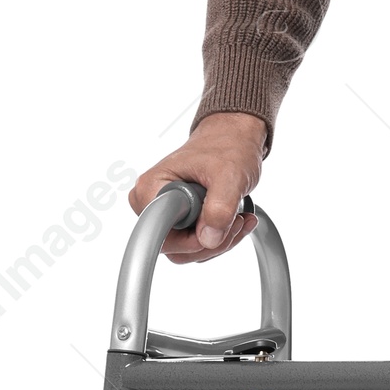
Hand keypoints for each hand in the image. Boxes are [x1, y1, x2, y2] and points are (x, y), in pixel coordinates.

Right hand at [129, 111, 266, 262]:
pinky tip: (236, 220)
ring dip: (221, 240)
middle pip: (175, 248)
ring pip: (189, 250)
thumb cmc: (227, 147)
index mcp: (151, 188)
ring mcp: (164, 214)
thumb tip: (209, 238)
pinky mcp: (179, 221)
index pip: (159, 235)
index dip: (191, 241)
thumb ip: (220, 208)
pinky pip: (196, 245)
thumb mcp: (229, 175)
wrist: (233, 139)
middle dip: (212, 241)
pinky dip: (221, 237)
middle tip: (236, 220)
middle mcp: (151, 203)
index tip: (217, 225)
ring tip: (239, 216)